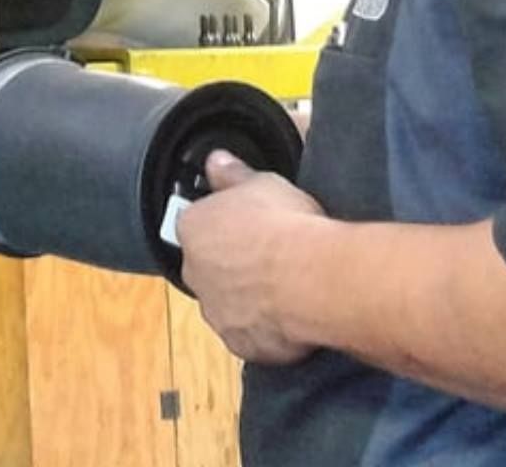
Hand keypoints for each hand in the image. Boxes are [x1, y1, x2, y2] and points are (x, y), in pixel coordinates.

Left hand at [176, 149, 324, 364]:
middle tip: (267, 256)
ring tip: (283, 287)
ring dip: (246, 297)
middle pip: (208, 265)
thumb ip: (232, 174)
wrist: (314, 278)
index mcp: (192, 229)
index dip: (224, 223)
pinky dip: (264, 328)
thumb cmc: (285, 224)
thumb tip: (214, 160)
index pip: (197, 223)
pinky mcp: (241, 344)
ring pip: (226, 302)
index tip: (247, 224)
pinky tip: (289, 315)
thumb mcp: (261, 182)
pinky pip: (249, 335)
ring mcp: (216, 312)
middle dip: (231, 263)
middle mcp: (194, 272)